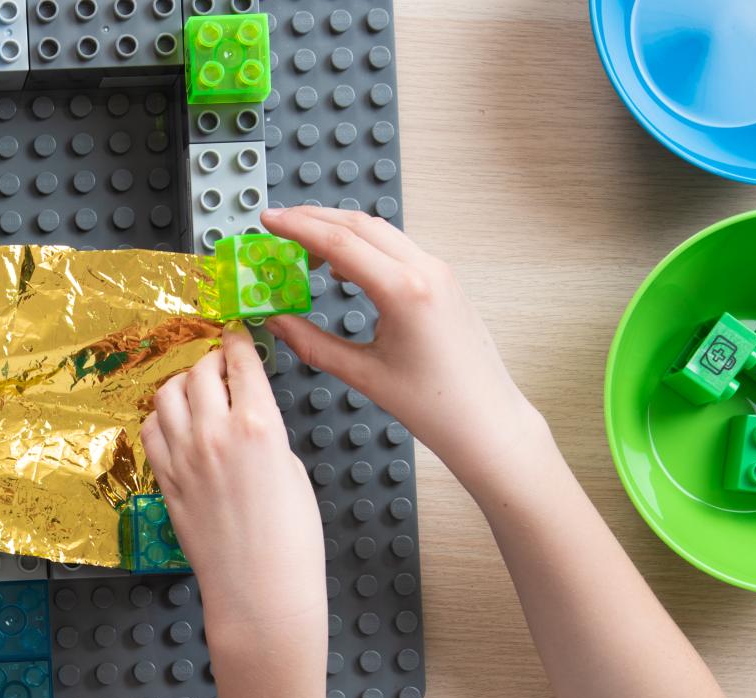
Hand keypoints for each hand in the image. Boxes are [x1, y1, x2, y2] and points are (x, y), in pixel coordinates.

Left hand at [142, 330, 325, 672]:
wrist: (260, 589)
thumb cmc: (291, 539)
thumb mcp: (293, 470)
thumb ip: (267, 433)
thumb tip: (248, 416)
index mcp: (260, 425)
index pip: (241, 362)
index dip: (239, 343)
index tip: (237, 336)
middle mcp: (215, 434)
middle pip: (201, 371)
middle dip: (212, 361)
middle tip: (220, 365)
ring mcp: (184, 457)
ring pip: (168, 395)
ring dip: (183, 384)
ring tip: (196, 390)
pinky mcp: (166, 481)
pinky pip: (150, 431)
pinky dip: (161, 418)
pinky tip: (174, 423)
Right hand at [261, 206, 541, 482]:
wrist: (487, 420)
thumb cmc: (435, 405)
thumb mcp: (363, 375)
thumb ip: (312, 344)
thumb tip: (277, 321)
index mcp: (405, 291)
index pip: (340, 243)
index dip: (298, 227)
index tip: (269, 220)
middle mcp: (426, 271)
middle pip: (360, 225)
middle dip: (314, 219)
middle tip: (277, 224)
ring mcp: (438, 272)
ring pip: (380, 233)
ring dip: (339, 230)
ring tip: (302, 247)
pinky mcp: (442, 281)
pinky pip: (396, 249)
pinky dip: (362, 247)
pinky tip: (340, 266)